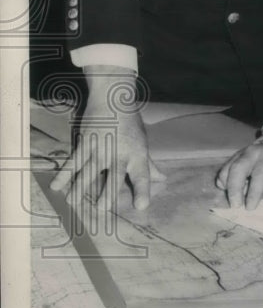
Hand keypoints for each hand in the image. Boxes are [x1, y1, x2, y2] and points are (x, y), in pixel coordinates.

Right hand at [50, 67, 163, 211]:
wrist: (113, 99)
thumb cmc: (130, 124)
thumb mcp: (142, 143)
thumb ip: (149, 164)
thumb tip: (162, 179)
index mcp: (137, 154)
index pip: (142, 175)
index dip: (142, 190)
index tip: (141, 206)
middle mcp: (119, 153)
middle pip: (114, 175)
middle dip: (108, 192)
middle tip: (103, 208)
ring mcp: (100, 148)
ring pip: (89, 170)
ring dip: (81, 186)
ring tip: (74, 202)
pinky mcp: (85, 143)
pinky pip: (73, 161)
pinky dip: (64, 174)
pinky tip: (56, 187)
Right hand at [216, 139, 262, 208]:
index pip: (260, 174)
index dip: (254, 192)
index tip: (250, 207)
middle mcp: (255, 151)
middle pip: (239, 168)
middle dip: (235, 188)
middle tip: (235, 205)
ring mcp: (242, 153)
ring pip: (228, 169)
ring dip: (228, 187)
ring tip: (233, 201)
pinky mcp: (234, 158)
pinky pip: (224, 170)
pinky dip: (223, 183)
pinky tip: (229, 192)